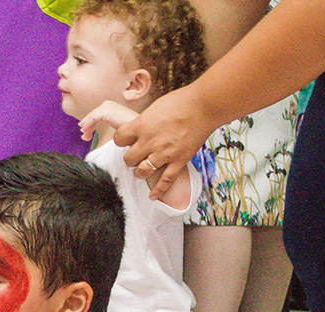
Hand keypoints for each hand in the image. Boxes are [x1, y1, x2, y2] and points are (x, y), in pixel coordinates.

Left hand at [78, 100, 137, 142]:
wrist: (139, 130)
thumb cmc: (131, 131)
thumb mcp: (118, 127)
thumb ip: (109, 127)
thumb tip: (101, 132)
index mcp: (111, 106)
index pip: (97, 115)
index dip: (90, 124)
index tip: (87, 134)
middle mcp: (108, 104)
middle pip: (93, 115)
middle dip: (88, 127)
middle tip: (85, 137)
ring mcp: (107, 107)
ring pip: (92, 117)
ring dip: (87, 128)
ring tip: (86, 137)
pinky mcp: (105, 111)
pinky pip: (93, 118)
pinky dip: (88, 126)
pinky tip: (87, 133)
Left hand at [114, 84, 216, 200]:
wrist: (204, 106)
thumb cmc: (182, 102)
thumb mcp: (155, 108)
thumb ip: (144, 121)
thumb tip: (138, 129)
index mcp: (142, 125)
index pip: (119, 139)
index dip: (121, 140)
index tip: (126, 140)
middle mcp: (149, 141)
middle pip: (128, 159)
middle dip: (130, 158)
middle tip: (136, 155)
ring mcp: (164, 153)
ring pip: (142, 171)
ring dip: (140, 172)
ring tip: (142, 170)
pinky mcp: (178, 161)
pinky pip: (165, 181)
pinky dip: (158, 191)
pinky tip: (152, 197)